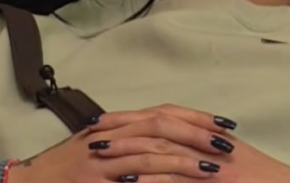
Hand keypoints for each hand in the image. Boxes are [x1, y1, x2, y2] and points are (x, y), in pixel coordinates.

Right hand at [7, 104, 234, 182]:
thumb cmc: (62, 172)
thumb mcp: (95, 151)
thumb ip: (126, 144)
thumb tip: (160, 144)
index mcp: (114, 127)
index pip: (161, 114)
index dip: (194, 117)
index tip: (223, 124)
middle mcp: (109, 137)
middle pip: (160, 127)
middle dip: (196, 135)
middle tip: (227, 143)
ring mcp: (100, 160)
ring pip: (149, 154)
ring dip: (183, 161)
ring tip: (213, 169)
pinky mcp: (95, 181)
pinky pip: (132, 179)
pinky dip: (156, 181)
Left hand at [87, 104, 289, 182]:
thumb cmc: (259, 178)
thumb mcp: (226, 159)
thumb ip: (198, 150)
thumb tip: (164, 154)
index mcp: (208, 133)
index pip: (162, 116)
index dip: (131, 116)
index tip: (103, 120)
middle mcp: (209, 141)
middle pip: (158, 126)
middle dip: (122, 128)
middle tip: (92, 133)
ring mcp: (214, 162)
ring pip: (165, 149)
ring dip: (130, 151)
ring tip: (101, 155)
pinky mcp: (219, 181)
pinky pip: (183, 179)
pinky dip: (156, 180)